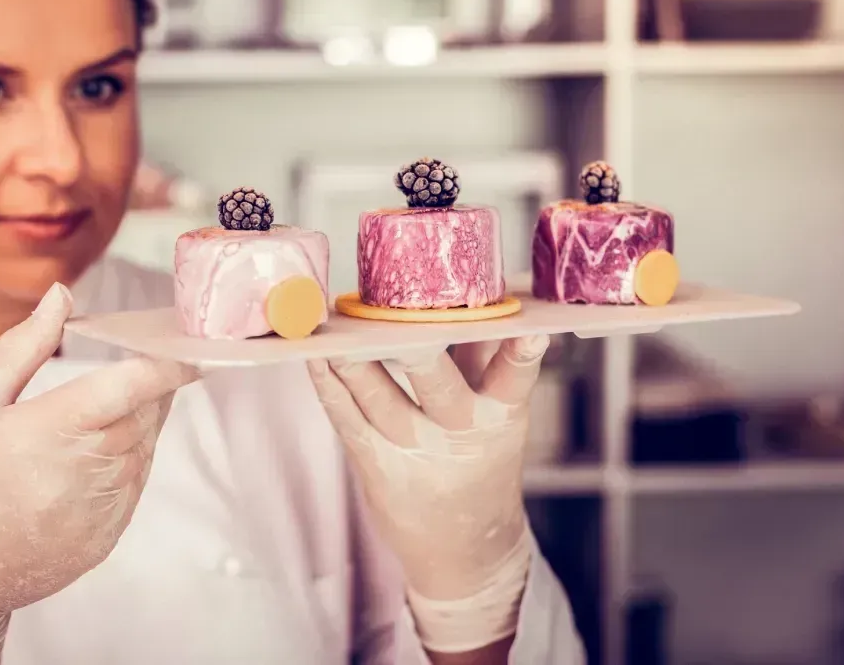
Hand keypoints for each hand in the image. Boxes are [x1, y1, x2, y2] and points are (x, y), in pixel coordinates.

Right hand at [0, 283, 198, 664]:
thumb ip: (22, 347)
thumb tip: (61, 296)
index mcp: (51, 428)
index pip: (133, 385)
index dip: (168, 363)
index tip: (188, 345)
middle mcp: (85, 470)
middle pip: (145, 413)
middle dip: (149, 386)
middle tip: (139, 363)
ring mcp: (100, 510)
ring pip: (145, 448)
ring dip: (139, 422)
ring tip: (103, 412)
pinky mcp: (105, 538)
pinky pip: (135, 485)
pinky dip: (128, 461)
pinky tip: (92, 456)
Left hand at [306, 335, 549, 653]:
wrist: (464, 548)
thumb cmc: (482, 461)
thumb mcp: (499, 412)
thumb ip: (488, 357)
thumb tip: (489, 294)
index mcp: (501, 415)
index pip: (514, 378)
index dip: (521, 353)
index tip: (529, 328)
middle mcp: (458, 432)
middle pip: (439, 386)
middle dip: (420, 354)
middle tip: (400, 319)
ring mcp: (413, 450)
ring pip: (380, 398)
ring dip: (356, 361)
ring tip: (337, 326)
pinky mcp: (374, 463)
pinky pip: (345, 419)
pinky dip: (328, 385)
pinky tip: (314, 355)